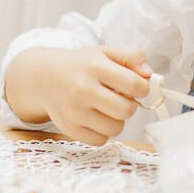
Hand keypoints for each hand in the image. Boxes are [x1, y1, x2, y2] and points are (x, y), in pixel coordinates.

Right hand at [5, 46, 151, 145]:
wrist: (44, 77)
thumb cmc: (81, 65)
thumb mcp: (105, 52)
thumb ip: (131, 57)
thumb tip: (149, 74)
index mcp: (95, 67)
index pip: (134, 84)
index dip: (142, 87)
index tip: (136, 86)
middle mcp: (83, 90)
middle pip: (127, 110)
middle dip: (130, 104)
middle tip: (121, 97)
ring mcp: (74, 112)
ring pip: (116, 128)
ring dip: (117, 119)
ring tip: (107, 107)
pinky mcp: (69, 129)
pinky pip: (100, 140)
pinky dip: (103, 132)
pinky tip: (96, 118)